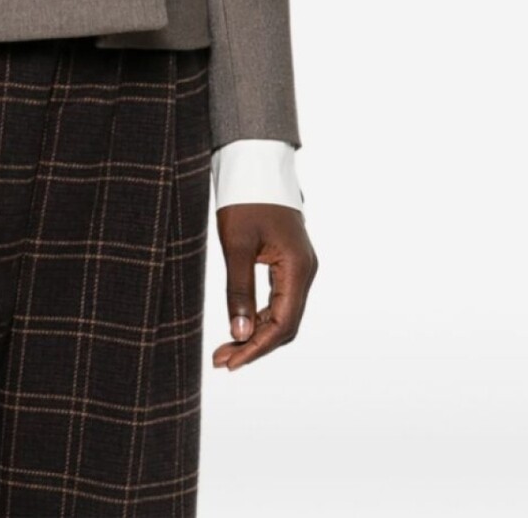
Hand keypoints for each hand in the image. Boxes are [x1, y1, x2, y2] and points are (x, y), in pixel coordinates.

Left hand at [211, 203, 317, 370]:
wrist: (255, 165)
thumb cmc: (245, 199)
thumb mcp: (237, 244)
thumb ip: (238, 289)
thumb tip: (239, 334)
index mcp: (297, 268)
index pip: (282, 323)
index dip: (256, 347)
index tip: (229, 362)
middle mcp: (305, 271)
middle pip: (284, 323)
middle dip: (255, 345)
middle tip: (222, 361)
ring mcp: (299, 267)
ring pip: (282, 313)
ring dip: (256, 333)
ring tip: (225, 349)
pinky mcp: (288, 263)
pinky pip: (278, 299)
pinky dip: (259, 316)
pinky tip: (239, 325)